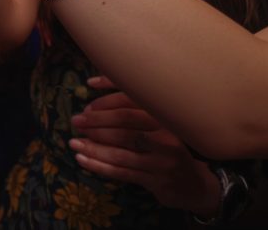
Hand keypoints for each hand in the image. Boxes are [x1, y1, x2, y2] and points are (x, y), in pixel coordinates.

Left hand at [69, 76, 220, 215]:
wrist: (194, 185)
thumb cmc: (168, 148)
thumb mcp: (158, 126)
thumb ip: (132, 107)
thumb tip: (93, 83)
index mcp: (166, 117)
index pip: (132, 102)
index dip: (106, 100)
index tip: (88, 104)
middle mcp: (167, 136)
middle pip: (125, 124)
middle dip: (96, 122)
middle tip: (76, 121)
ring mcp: (162, 161)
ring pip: (120, 151)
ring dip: (93, 146)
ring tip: (74, 141)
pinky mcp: (156, 181)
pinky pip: (121, 171)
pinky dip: (98, 165)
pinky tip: (82, 159)